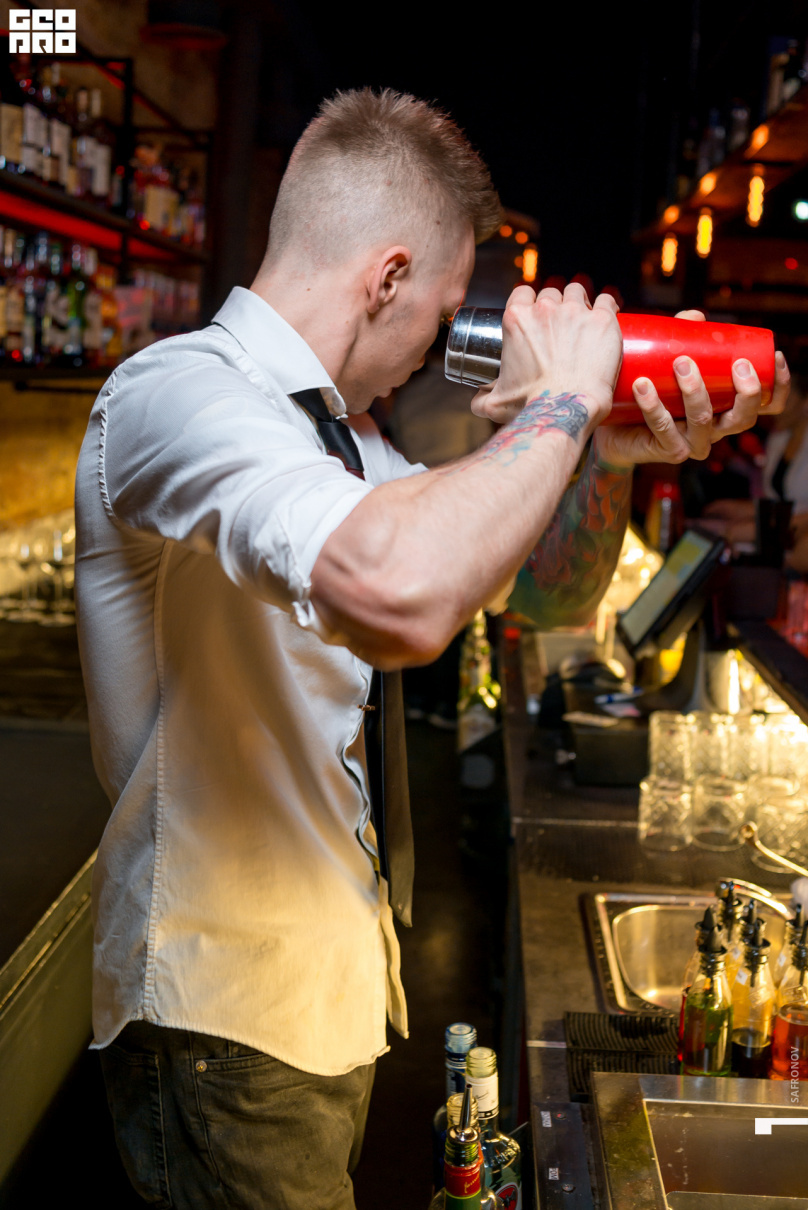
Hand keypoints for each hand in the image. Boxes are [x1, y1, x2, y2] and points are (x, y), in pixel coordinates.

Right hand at [470, 282, 621, 426]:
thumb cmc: (530, 406)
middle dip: (557, 301)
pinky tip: (609, 309)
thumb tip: (478, 400)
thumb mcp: (496, 402)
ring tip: (586, 313)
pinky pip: (608, 300)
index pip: (523, 293)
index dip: (531, 300)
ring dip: (581, 298)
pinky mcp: (603, 321)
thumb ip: (482, 398)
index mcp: (516, 320)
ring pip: (578, 289)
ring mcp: (575, 311)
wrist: (564, 410)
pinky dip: (608, 303)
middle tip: (563, 320)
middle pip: (552, 291)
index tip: (537, 312)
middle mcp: (545, 309)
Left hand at [594, 309, 789, 467]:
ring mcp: (692, 443)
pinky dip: (653, 406)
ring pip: (703, 420)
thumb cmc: (646, 391)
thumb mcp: (667, 362)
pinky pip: (663, 428)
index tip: (775, 357)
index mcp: (726, 410)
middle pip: (743, 418)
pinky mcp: (667, 451)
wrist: (612, 423)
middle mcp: (715, 430)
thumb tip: (696, 318)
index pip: (765, 405)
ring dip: (695, 391)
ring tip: (681, 362)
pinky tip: (642, 385)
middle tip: (738, 364)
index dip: (778, 385)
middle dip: (746, 391)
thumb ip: (682, 339)